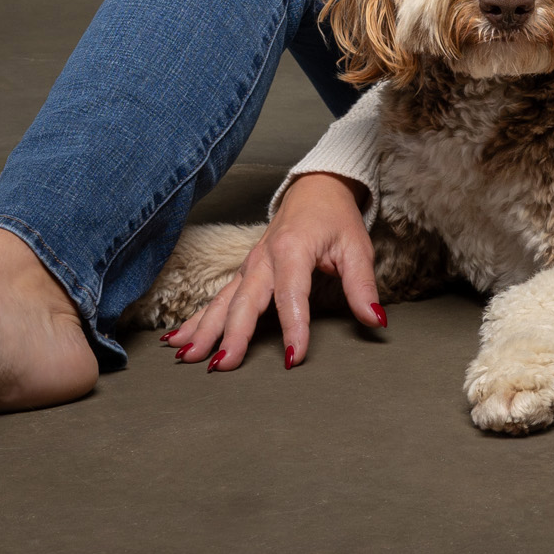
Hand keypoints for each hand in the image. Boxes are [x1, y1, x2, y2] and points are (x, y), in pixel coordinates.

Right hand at [168, 172, 383, 371]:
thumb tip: (376, 320)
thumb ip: (362, 286)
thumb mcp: (357, 248)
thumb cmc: (336, 219)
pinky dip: (196, 319)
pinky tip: (177, 340)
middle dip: (233, 334)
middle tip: (223, 365)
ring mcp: (249, 265)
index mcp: (293, 249)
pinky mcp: (243, 272)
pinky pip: (216, 298)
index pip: (292, 294)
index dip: (294, 326)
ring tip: (188, 357)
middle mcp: (264, 257)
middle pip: (246, 300)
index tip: (293, 357)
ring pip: (223, 301)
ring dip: (204, 330)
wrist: (316, 188)